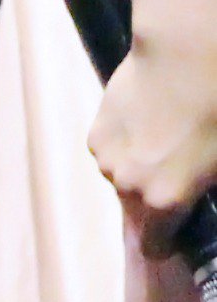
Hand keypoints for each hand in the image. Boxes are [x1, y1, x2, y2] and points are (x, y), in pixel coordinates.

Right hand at [87, 38, 216, 253]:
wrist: (185, 54)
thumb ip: (206, 189)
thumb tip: (202, 190)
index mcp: (165, 201)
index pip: (155, 247)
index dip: (169, 240)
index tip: (180, 224)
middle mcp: (130, 187)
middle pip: (138, 210)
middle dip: (154, 196)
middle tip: (179, 165)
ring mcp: (107, 159)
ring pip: (122, 179)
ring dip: (136, 168)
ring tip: (160, 135)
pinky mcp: (95, 133)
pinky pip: (110, 152)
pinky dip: (123, 143)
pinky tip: (142, 118)